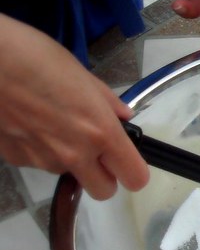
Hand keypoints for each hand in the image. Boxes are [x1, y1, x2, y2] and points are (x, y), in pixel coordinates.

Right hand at [0, 16, 148, 199]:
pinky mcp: (14, 159)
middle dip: (105, 176)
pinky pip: (37, 163)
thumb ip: (107, 103)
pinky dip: (39, 150)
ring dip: (69, 159)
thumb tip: (123, 117)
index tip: (128, 160)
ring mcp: (42, 160)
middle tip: (98, 152)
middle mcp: (74, 154)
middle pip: (104, 191)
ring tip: (54, 124)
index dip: (134, 172)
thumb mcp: (83, 76)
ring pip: (68, 174)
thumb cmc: (36, 58)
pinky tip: (29, 123)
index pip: (134, 177)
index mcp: (100, 132)